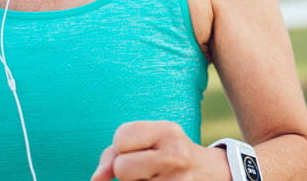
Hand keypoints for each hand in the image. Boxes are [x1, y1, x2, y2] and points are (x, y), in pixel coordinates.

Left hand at [90, 120, 228, 180]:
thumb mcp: (147, 140)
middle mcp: (176, 155)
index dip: (123, 147)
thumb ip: (113, 154)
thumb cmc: (167, 153)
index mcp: (168, 131)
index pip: (120, 138)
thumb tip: (96, 179)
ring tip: (155, 178)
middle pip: (121, 168)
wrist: (210, 174)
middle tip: (147, 168)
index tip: (141, 149)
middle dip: (127, 171)